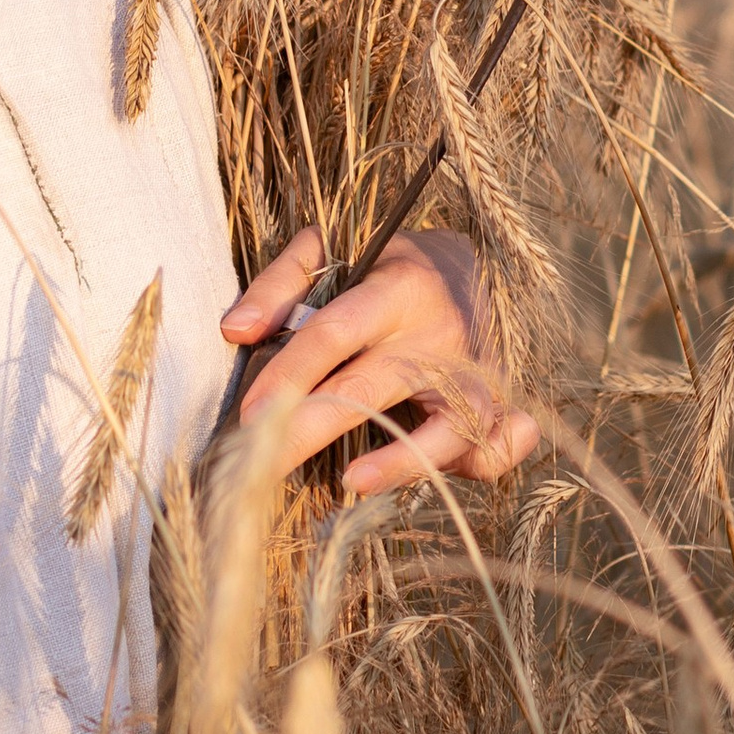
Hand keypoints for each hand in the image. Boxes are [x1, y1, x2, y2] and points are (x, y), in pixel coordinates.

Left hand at [223, 222, 538, 500]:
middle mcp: (441, 331)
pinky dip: (483, 462)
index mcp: (398, 287)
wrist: (467, 266)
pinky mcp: (497, 402)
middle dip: (310, 430)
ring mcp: (476, 371)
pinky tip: (441, 476)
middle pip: (370, 387)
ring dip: (402, 459)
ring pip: (446, 425)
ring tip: (352, 484)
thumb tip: (234, 330)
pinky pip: (498, 444)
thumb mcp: (333, 249)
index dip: (288, 374)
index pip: (333, 333)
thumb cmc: (384, 264)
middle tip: (263, 464)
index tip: (249, 415)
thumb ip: (281, 284)